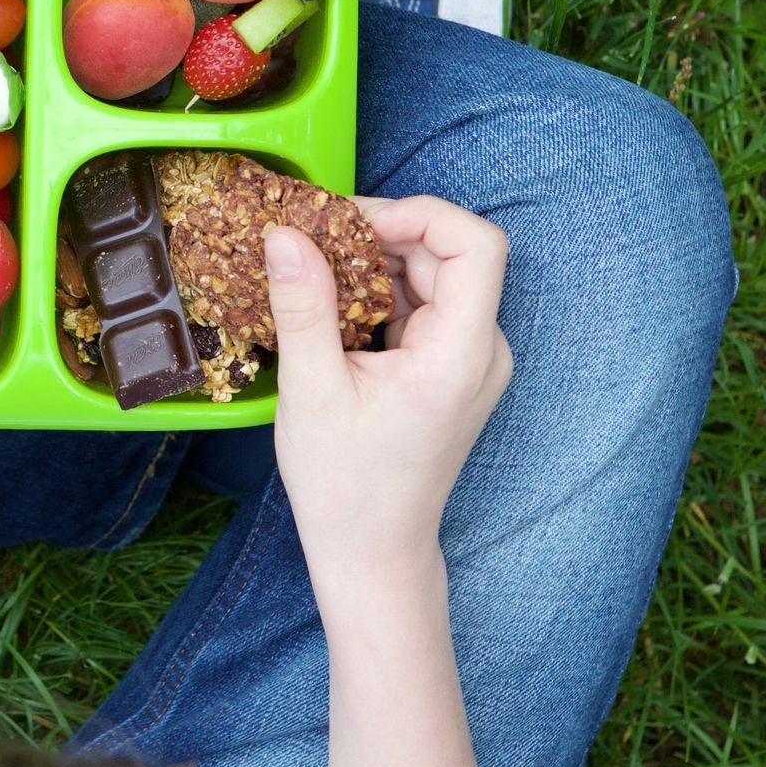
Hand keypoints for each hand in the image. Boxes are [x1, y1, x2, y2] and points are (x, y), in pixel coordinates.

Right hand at [265, 196, 512, 596]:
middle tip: (314, 238)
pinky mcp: (450, 367)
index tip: (352, 225)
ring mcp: (469, 360)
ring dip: (375, 260)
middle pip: (449, 253)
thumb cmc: (345, 484)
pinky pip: (423, 303)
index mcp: (460, 354)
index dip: (418, 216)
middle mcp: (481, 351)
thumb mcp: (311, 389)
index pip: (475, 245)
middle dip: (382, 233)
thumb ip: (303, 306)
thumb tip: (284, 234)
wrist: (372, 551)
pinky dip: (378, 290)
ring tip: (315, 270)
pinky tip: (331, 303)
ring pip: (433, 274)